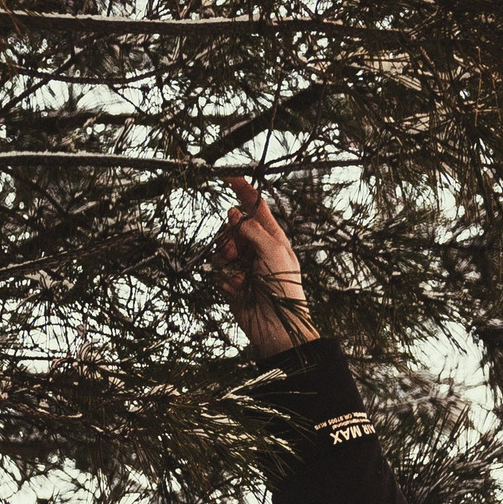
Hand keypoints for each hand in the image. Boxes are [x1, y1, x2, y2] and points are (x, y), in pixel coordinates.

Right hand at [216, 175, 315, 351]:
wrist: (277, 328)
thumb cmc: (284, 289)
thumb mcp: (273, 251)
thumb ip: (252, 229)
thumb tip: (234, 213)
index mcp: (272, 237)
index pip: (255, 207)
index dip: (243, 190)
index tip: (228, 176)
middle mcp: (256, 249)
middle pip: (232, 228)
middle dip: (229, 236)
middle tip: (234, 251)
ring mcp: (243, 266)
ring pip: (221, 248)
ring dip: (226, 259)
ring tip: (238, 274)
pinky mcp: (231, 284)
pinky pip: (218, 272)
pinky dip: (224, 279)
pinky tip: (236, 289)